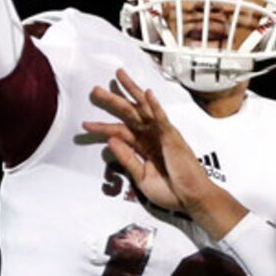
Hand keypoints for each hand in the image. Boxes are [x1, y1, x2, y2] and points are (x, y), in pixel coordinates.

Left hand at [85, 70, 244, 236]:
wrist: (190, 199)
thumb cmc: (170, 191)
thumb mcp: (141, 177)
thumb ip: (127, 159)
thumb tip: (110, 140)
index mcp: (144, 146)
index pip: (120, 131)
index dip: (103, 127)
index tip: (85, 125)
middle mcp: (152, 136)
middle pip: (129, 113)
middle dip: (112, 100)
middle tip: (95, 90)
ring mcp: (162, 134)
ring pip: (143, 108)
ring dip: (131, 92)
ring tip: (118, 76)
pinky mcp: (172, 137)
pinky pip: (162, 119)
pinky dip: (155, 106)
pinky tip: (147, 94)